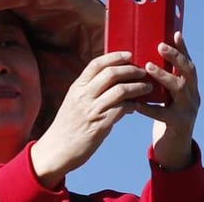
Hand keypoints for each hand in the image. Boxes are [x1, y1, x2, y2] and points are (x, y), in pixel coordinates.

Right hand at [30, 51, 151, 188]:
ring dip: (137, 87)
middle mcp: (83, 96)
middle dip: (130, 70)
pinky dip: (133, 105)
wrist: (56, 149)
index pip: (96, 64)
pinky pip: (122, 109)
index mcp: (76, 87)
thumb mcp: (74, 103)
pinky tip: (138, 106)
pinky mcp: (100, 125)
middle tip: (142, 71)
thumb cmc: (67, 126)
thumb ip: (89, 92)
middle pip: (111, 73)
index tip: (128, 54)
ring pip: (120, 90)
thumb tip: (111, 84)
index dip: (114, 57)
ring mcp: (91, 110)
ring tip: (147, 88)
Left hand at [135, 31, 200, 170]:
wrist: (175, 147)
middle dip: (175, 58)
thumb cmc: (166, 114)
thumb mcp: (168, 96)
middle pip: (189, 72)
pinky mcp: (178, 124)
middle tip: (160, 46)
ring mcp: (188, 110)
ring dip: (164, 76)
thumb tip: (143, 55)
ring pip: (179, 89)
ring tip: (148, 67)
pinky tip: (135, 102)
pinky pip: (163, 114)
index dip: (183, 48)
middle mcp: (193, 95)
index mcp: (190, 86)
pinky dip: (148, 107)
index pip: (188, 63)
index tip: (175, 32)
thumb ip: (161, 79)